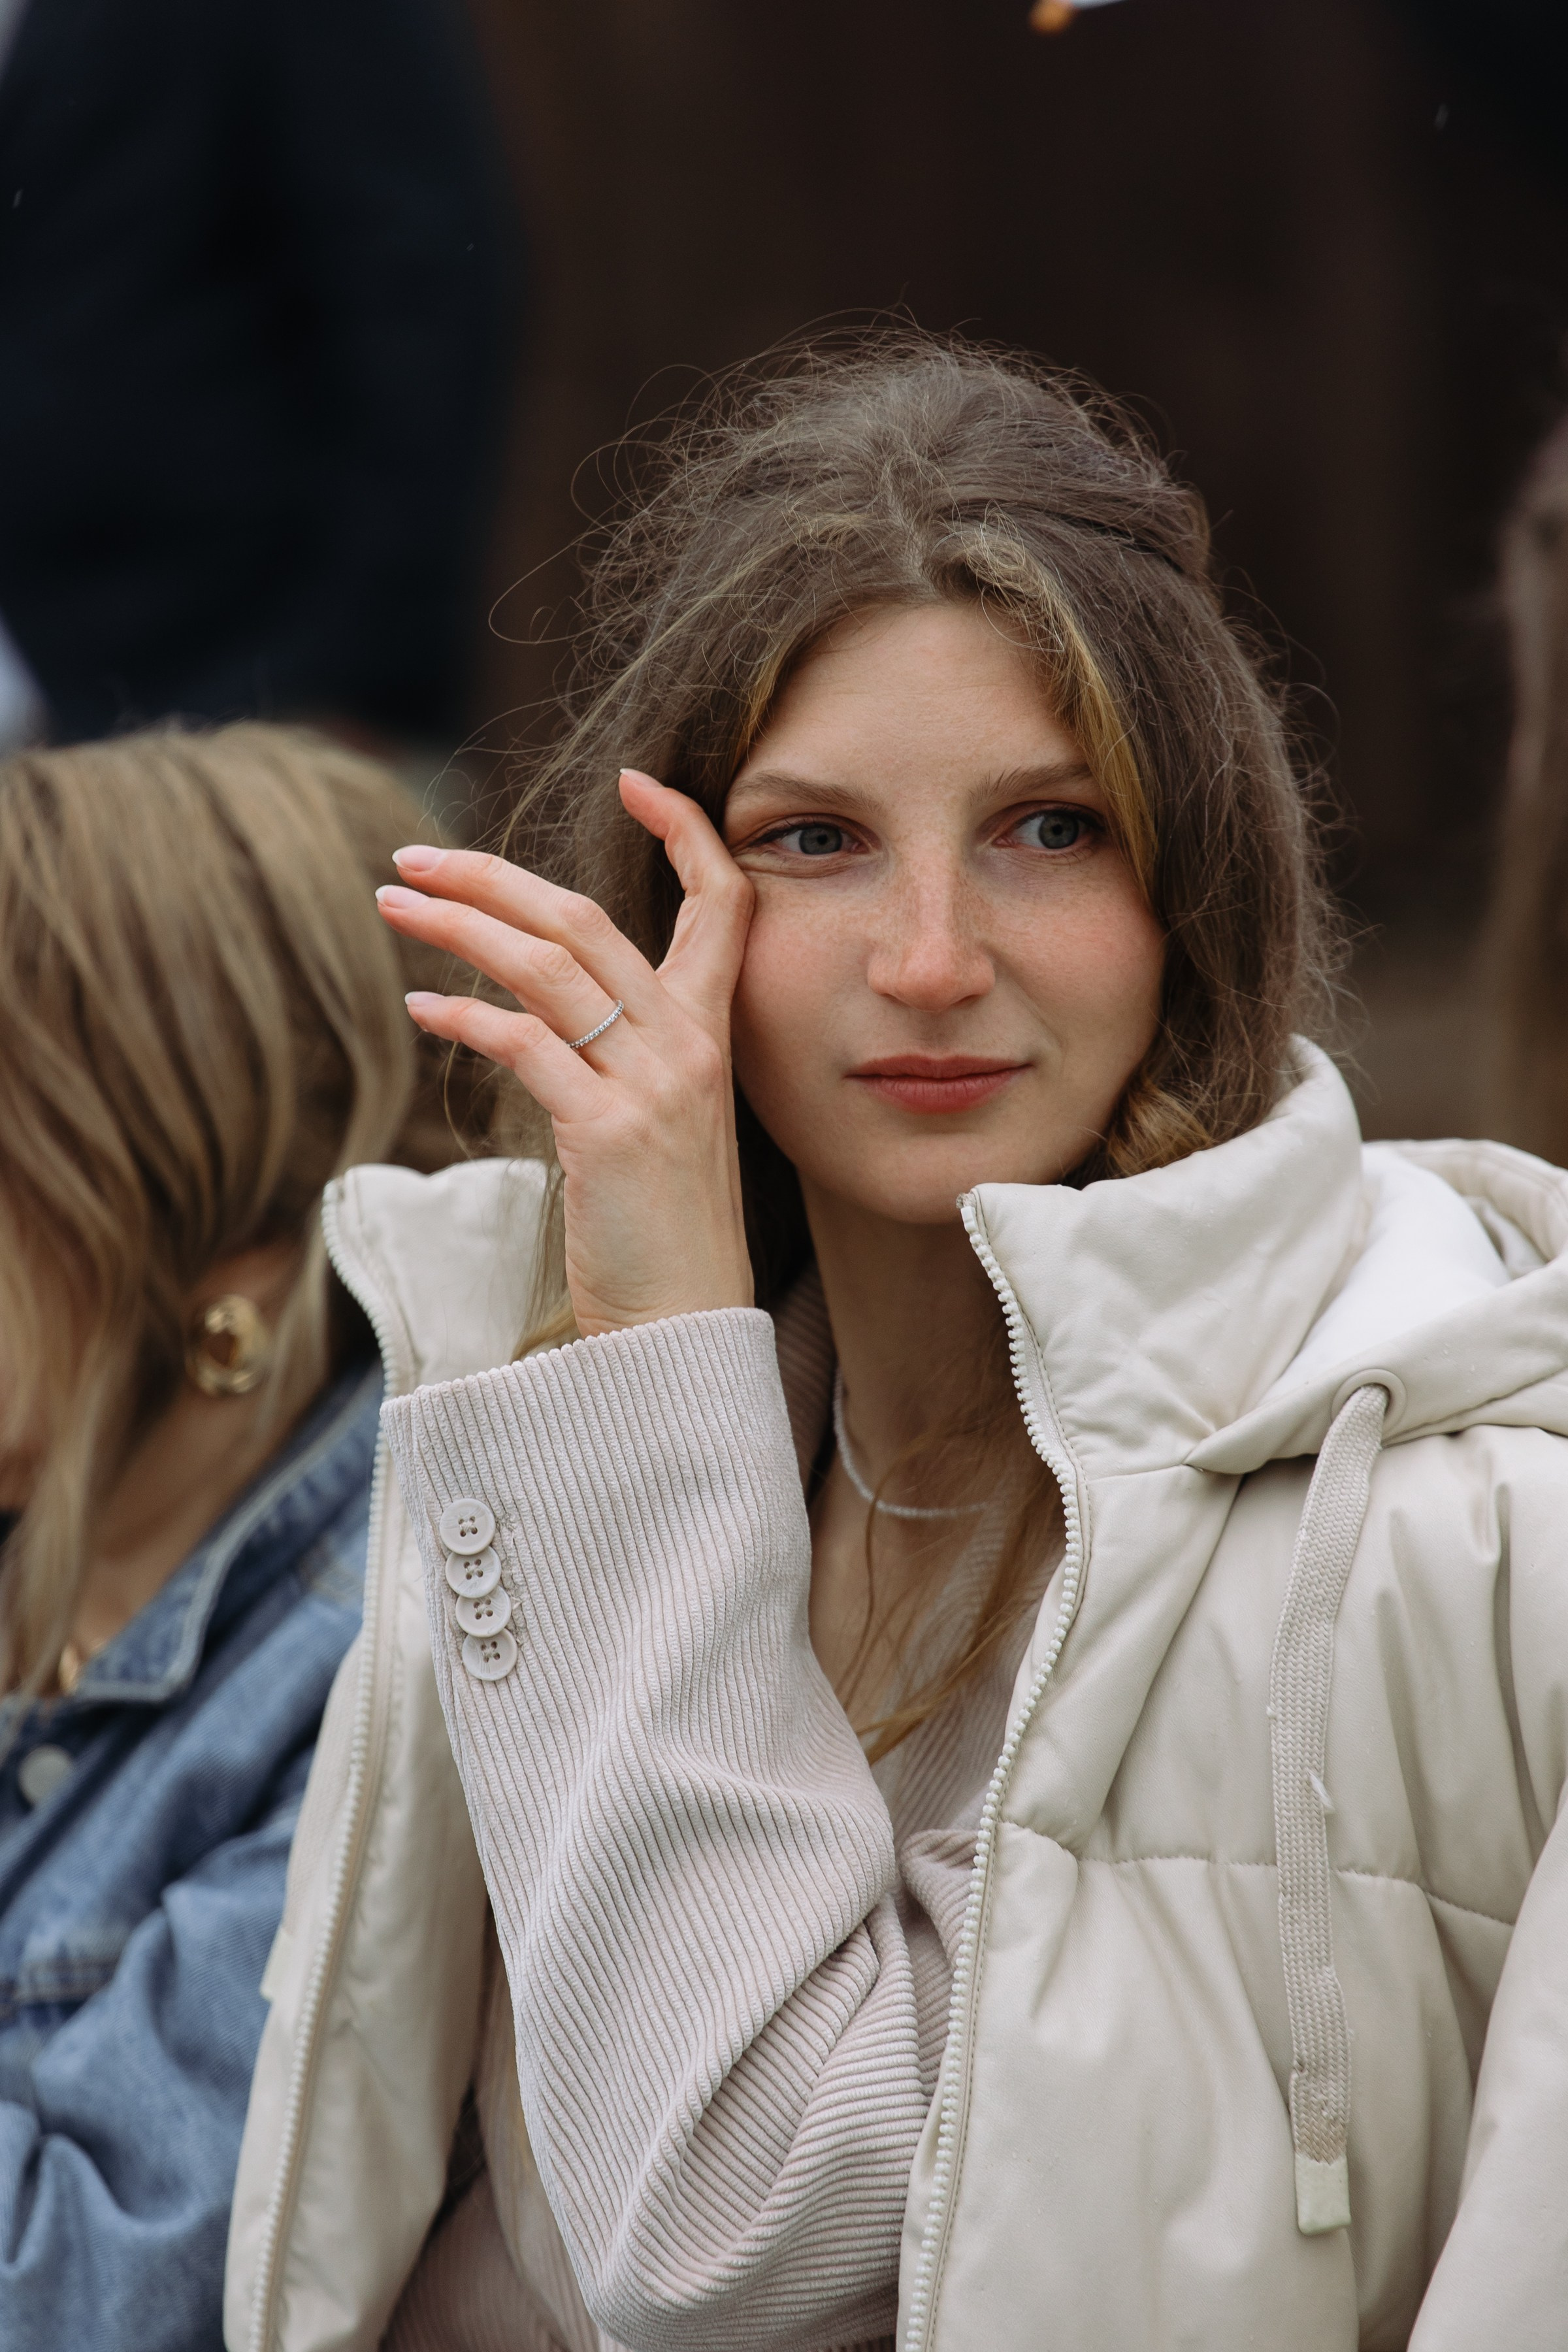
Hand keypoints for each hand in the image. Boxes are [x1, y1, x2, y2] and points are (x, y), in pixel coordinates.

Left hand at [375, 770, 756, 1338]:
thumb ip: (621, 1050)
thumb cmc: (662, 1227)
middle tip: (414, 858)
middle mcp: (690, 1045)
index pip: (722, 903)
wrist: (684, 1325)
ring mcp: (654, 1085)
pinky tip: (421, 1009)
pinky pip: (523, 1044)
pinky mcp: (608, 1131)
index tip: (636, 779)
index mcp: (712, 1034)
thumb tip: (535, 1001)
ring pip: (547, 966)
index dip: (684, 831)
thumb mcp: (662, 1119)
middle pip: (587, 919)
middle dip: (492, 877)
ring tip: (392, 905)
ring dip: (458, 925)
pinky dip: (463, 1016)